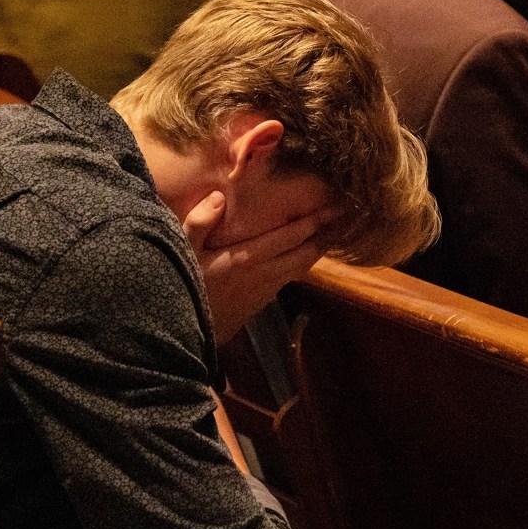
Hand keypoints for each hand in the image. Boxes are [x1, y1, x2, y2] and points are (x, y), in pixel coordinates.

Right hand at [183, 190, 330, 344]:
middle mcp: (264, 273)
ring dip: (321, 248)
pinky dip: (307, 262)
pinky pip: (293, 276)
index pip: (289, 236)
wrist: (186, 331)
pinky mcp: (265, 299)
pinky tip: (311, 253)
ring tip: (337, 231)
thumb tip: (218, 197)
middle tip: (346, 215)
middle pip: (306, 252)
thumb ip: (199, 223)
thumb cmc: (184, 285)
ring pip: (303, 266)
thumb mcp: (182, 251)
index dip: (313, 221)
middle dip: (327, 233)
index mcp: (247, 258)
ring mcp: (267, 288)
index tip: (333, 206)